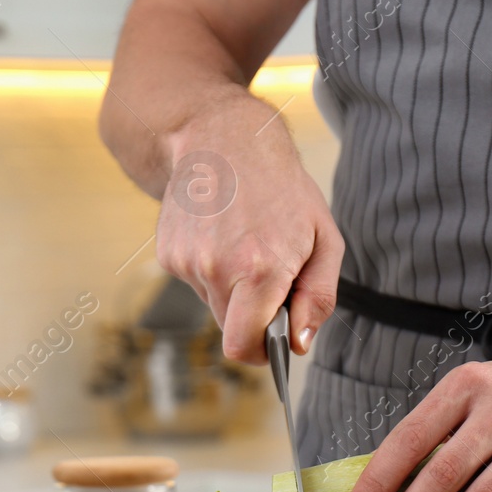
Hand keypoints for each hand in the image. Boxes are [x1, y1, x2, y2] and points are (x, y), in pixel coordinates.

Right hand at [155, 95, 342, 363]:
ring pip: (212, 303)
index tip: (274, 338)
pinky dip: (210, 268)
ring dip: (230, 287)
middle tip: (267, 274)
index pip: (244, 346)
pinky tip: (219, 233)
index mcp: (260, 269)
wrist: (223, 139)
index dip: (261, 351)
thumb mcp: (324, 238)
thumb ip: (318, 298)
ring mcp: (187, 261)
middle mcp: (217, 269)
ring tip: (242, 242)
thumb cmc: (282, 188)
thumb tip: (298, 344)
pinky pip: (195, 281)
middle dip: (250, 315)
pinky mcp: (167, 254)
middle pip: (229, 329)